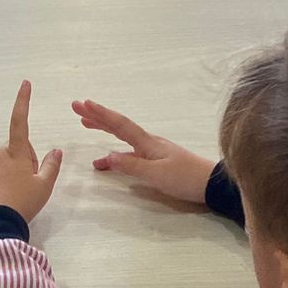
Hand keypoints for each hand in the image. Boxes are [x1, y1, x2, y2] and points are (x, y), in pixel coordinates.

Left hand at [0, 80, 62, 219]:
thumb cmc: (22, 203)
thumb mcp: (44, 186)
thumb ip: (51, 166)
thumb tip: (56, 150)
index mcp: (16, 152)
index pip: (20, 120)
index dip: (23, 101)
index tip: (25, 83)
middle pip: (18, 152)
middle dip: (25, 163)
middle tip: (29, 185)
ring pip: (6, 165)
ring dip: (13, 174)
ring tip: (16, 196)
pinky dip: (1, 184)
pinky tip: (4, 201)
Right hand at [72, 98, 215, 205]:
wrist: (210, 184)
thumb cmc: (185, 178)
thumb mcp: (157, 175)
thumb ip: (132, 166)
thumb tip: (107, 156)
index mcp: (147, 143)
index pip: (119, 124)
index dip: (101, 114)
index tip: (83, 104)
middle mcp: (147, 142)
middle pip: (118, 125)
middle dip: (97, 116)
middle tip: (77, 107)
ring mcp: (151, 151)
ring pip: (121, 136)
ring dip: (103, 128)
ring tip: (85, 123)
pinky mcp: (155, 161)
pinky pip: (128, 152)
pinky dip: (114, 154)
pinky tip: (103, 162)